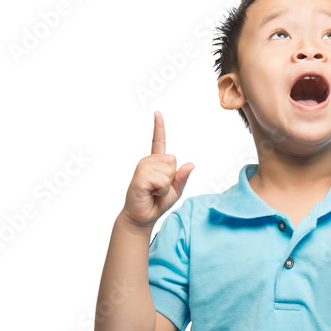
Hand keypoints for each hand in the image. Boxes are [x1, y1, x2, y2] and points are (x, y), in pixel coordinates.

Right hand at [120, 111, 194, 228]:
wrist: (143, 217)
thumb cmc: (157, 203)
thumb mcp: (176, 190)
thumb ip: (182, 177)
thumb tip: (191, 164)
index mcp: (156, 162)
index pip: (158, 141)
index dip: (159, 127)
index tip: (157, 113)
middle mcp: (148, 162)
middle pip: (172, 160)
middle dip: (171, 178)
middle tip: (159, 188)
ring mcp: (142, 168)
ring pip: (168, 170)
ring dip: (165, 185)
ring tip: (153, 191)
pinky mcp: (139, 177)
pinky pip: (161, 179)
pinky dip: (161, 189)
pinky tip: (150, 193)